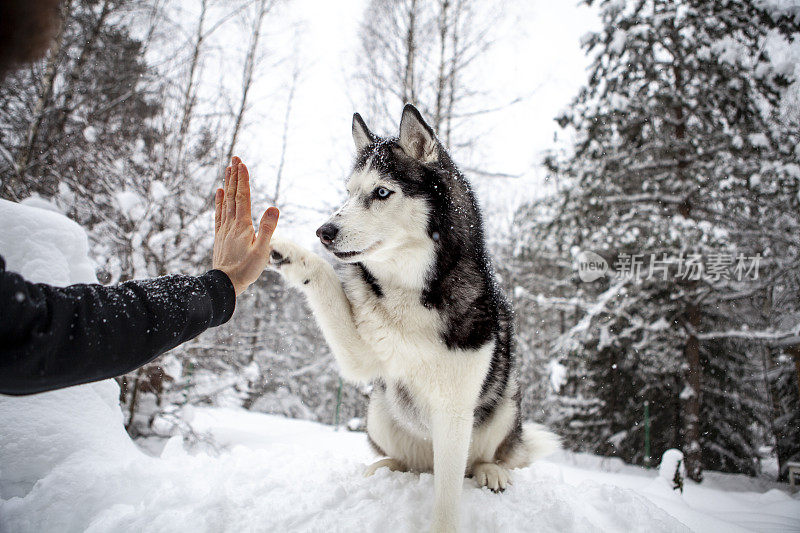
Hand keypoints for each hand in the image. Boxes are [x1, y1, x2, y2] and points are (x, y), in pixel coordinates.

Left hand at [213, 156, 278, 295]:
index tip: (242, 164)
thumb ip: (267, 229)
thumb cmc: (246, 269)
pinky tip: (219, 193)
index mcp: (243, 226)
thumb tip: (273, 208)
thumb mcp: (262, 251)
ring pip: (225, 201)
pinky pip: (219, 213)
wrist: (225, 284)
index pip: (243, 197)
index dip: (243, 180)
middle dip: (234, 176)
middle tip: (234, 158)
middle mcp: (231, 224)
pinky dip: (219, 201)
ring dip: (227, 184)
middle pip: (232, 195)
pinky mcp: (220, 235)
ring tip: (228, 170)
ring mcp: (224, 229)